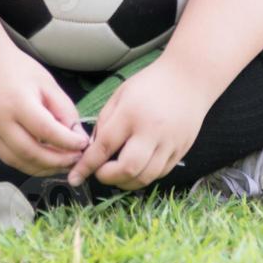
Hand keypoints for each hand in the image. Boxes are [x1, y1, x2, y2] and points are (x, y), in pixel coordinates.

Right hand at [0, 48, 90, 176]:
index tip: (84, 144)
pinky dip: (31, 165)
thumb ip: (64, 111)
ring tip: (65, 163)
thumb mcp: (47, 83)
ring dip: (46, 167)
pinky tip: (47, 161)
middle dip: (58, 161)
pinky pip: (11, 160)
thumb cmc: (18, 70)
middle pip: (32, 152)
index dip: (68, 142)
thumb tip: (78, 138)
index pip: (46, 131)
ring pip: (21, 162)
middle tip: (77, 158)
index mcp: (17, 102)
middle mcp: (0, 121)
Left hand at [66, 54, 211, 190]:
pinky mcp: (181, 151)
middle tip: (99, 173)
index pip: (105, 146)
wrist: (188, 79)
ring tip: (116, 174)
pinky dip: (144, 176)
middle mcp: (152, 131)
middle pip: (128, 168)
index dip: (87, 165)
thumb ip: (105, 121)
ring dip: (126, 182)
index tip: (75, 177)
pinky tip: (136, 168)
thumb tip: (93, 149)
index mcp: (131, 113)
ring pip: (146, 177)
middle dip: (108, 178)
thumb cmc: (150, 85)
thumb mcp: (120, 95)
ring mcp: (169, 143)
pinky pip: (160, 173)